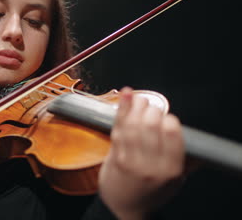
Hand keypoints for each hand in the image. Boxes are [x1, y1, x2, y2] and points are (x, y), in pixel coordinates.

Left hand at [98, 87, 184, 218]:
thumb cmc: (151, 191)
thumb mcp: (176, 180)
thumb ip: (183, 158)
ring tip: (137, 99)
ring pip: (134, 125)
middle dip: (151, 109)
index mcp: (171, 169)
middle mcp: (152, 166)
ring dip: (135, 106)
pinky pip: (119, 129)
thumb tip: (187, 133)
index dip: (168, 118)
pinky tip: (124, 96)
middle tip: (150, 108)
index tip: (165, 117)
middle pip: (151, 125)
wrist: (126, 207)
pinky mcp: (116, 158)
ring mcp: (132, 162)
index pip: (171, 132)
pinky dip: (121, 109)